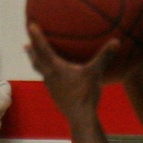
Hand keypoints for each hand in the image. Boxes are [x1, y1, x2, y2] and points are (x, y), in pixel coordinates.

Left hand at [26, 23, 140, 113]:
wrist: (80, 118)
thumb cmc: (86, 95)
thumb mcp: (95, 73)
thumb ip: (104, 56)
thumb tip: (116, 41)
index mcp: (56, 68)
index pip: (43, 48)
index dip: (37, 35)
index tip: (30, 25)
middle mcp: (50, 76)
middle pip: (37, 59)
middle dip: (32, 49)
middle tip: (26, 41)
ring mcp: (51, 86)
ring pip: (40, 70)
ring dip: (36, 61)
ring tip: (33, 55)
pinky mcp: (55, 94)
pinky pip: (48, 79)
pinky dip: (46, 72)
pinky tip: (54, 75)